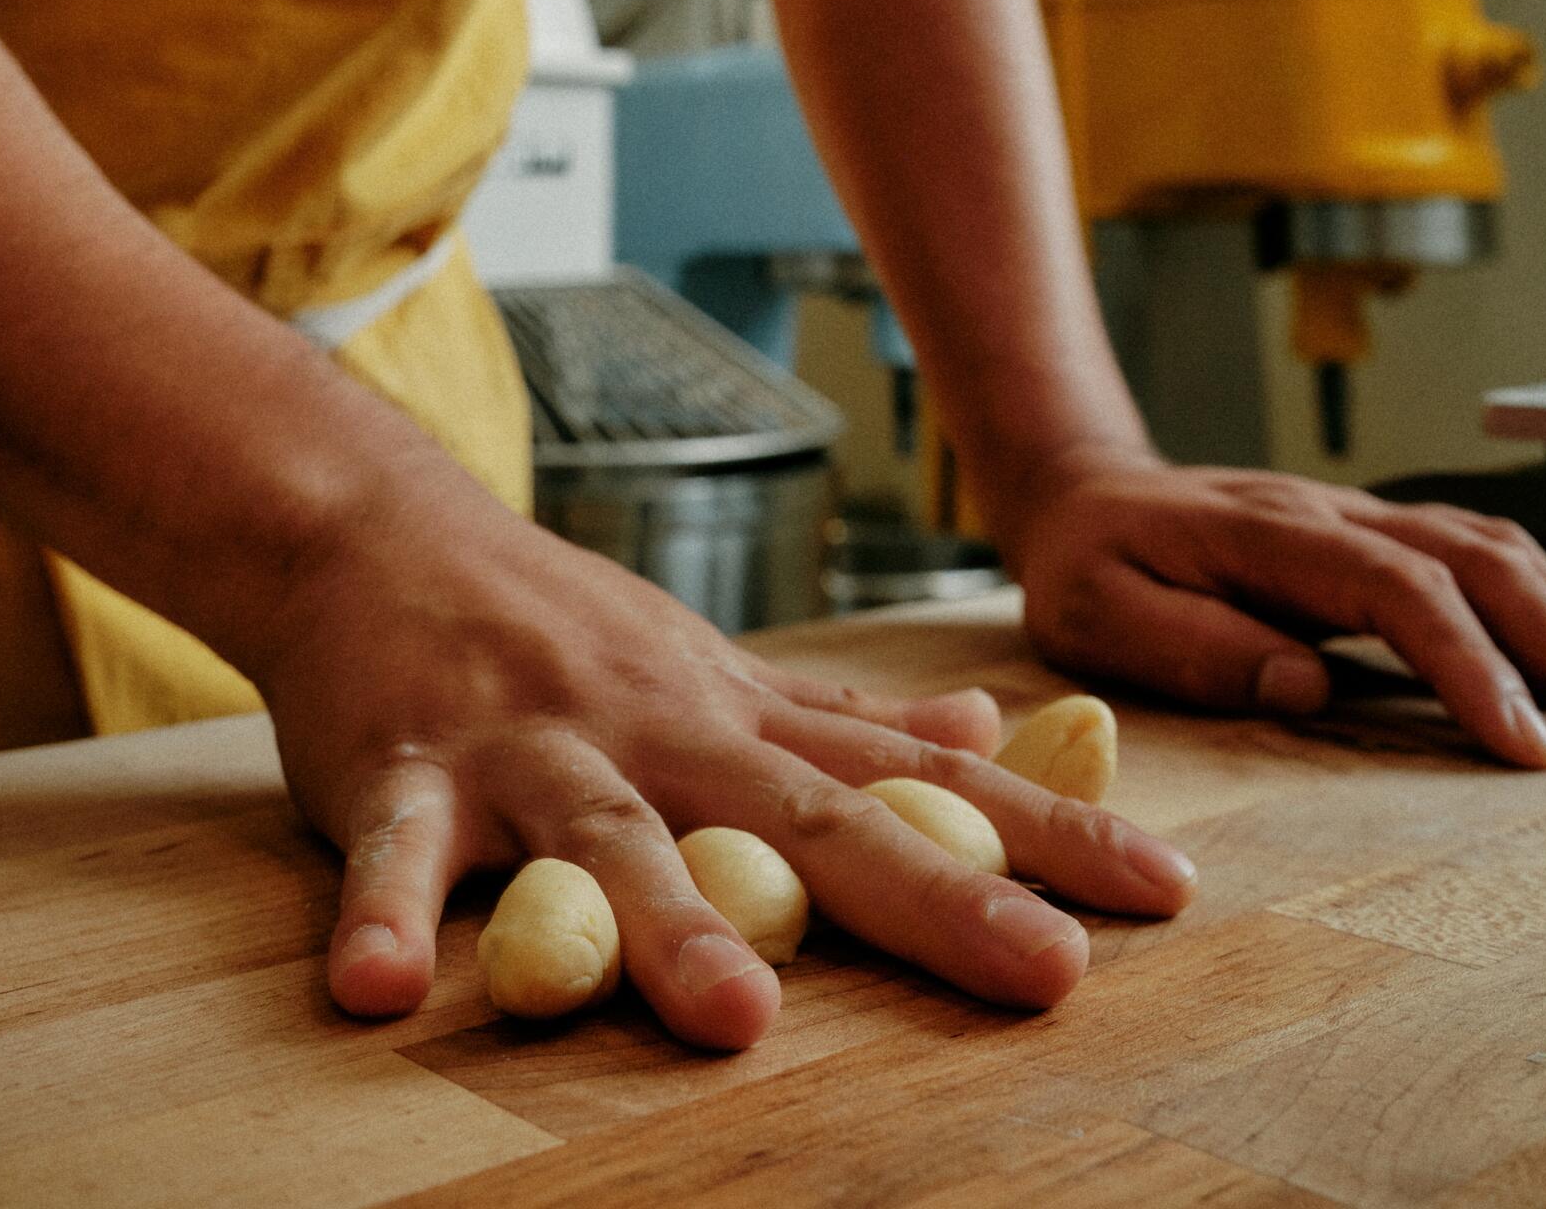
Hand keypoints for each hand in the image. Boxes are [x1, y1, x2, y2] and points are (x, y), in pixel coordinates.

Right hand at [253, 455, 1193, 1049]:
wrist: (374, 527)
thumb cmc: (547, 618)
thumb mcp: (709, 662)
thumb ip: (838, 718)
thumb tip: (985, 734)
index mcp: (732, 717)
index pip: (911, 786)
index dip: (1041, 838)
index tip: (1172, 897)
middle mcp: (657, 729)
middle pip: (804, 818)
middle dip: (931, 896)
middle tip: (1049, 973)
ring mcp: (533, 747)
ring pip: (613, 837)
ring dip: (672, 922)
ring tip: (738, 1018)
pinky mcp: (408, 769)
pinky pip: (396, 849)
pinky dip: (387, 914)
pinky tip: (382, 992)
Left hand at [1009, 455, 1545, 765]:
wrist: (1081, 490)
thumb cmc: (1088, 562)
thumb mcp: (1095, 612)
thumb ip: (1194, 649)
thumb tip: (1308, 686)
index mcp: (1268, 533)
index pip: (1397, 587)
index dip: (1469, 662)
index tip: (1520, 744)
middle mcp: (1329, 512)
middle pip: (1473, 555)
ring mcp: (1357, 517)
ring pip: (1489, 544)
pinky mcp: (1371, 538)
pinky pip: (1474, 553)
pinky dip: (1537, 601)